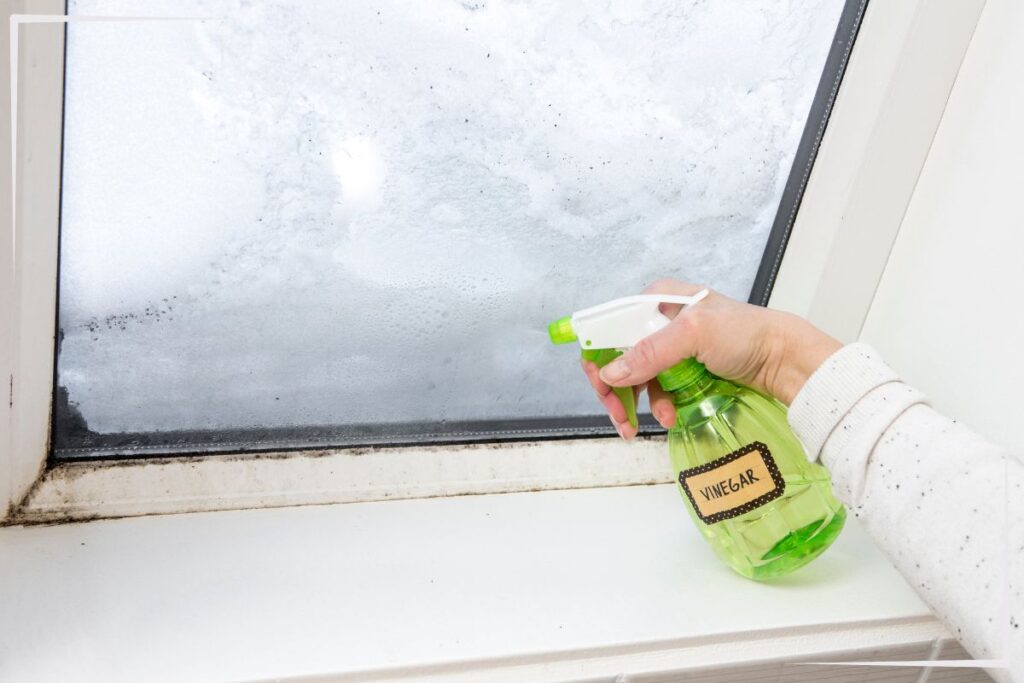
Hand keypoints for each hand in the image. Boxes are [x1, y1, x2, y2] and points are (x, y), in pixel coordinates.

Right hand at [581, 279, 841, 438]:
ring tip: (658, 420)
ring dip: (639, 404)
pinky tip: (669, 416)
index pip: (610, 328)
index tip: (602, 387)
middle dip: (617, 389)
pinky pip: (657, 390)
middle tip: (620, 417)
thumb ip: (651, 351)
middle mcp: (659, 321)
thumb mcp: (695, 334)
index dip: (599, 358)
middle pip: (619, 356)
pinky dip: (658, 406)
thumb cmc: (747, 334)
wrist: (785, 360)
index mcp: (656, 300)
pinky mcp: (683, 371)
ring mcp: (672, 348)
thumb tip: (611, 373)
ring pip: (636, 379)